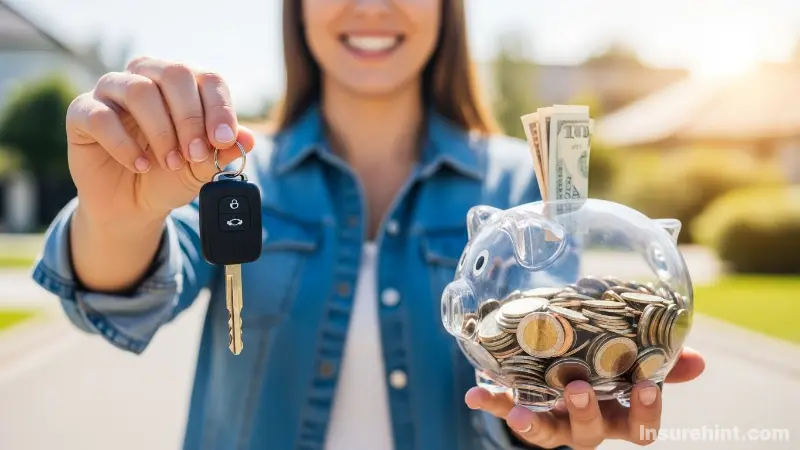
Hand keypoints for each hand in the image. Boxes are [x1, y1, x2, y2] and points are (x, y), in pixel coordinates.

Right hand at [65, 56, 255, 225]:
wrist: (132, 206)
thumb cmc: (170, 176)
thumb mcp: (202, 169)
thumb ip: (224, 152)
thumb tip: (249, 138)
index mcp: (183, 84)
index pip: (208, 79)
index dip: (219, 108)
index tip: (223, 140)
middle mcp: (147, 76)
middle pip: (174, 74)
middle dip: (191, 118)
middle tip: (196, 155)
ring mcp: (112, 91)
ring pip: (139, 89)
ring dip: (161, 131)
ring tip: (170, 163)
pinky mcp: (82, 112)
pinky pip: (101, 116)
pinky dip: (125, 144)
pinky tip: (141, 165)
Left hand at [465, 347, 704, 448]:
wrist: (562, 365)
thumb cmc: (605, 366)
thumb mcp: (631, 361)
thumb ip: (661, 361)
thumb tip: (698, 360)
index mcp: (618, 414)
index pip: (640, 427)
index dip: (644, 411)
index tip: (643, 383)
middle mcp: (588, 425)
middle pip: (591, 433)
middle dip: (586, 413)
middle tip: (578, 388)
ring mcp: (553, 422)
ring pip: (547, 434)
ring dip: (533, 424)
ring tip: (519, 413)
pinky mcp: (522, 410)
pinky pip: (504, 410)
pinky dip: (491, 403)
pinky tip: (474, 395)